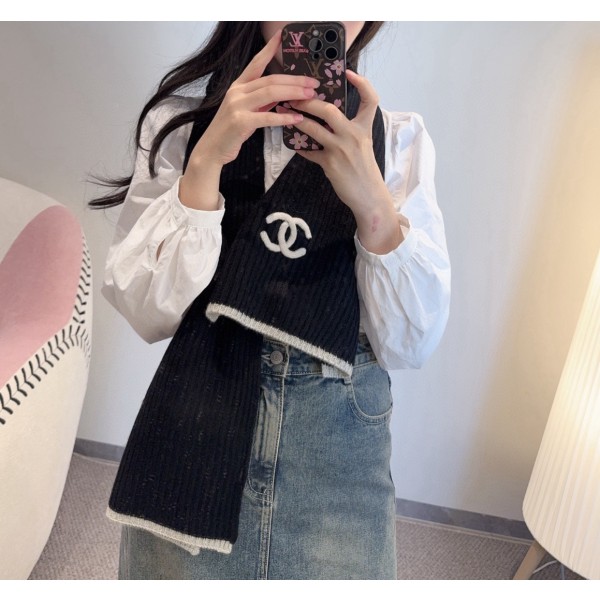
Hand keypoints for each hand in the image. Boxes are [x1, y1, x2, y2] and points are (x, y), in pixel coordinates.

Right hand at [186, 29, 318, 168]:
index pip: (256, 62)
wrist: (212, 149)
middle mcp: (237, 91)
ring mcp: (237, 105)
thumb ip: (261, 102)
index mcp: (238, 86)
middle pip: (270, 79)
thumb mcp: (246, 111)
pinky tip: (297, 118)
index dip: (269, 48)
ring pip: (270, 93)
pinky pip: (267, 117)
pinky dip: (284, 118)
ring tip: (310, 96)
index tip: (282, 35)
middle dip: (294, 80)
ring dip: (293, 93)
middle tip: (313, 83)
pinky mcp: (240, 122)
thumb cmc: (231, 132)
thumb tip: (281, 94)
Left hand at [287, 69, 403, 253]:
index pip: (370, 99)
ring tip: (284, 112)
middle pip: (328, 110)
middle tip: (293, 96)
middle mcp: (353, 135)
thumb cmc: (364, 169)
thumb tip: (328, 117)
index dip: (362, 83)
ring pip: (313, 128)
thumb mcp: (363, 145)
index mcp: (364, 128)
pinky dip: (300, 147)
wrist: (368, 196)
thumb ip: (349, 130)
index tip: (349, 72)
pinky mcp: (330, 164)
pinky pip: (309, 151)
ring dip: (296, 119)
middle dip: (307, 101)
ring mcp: (341, 149)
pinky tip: (293, 143)